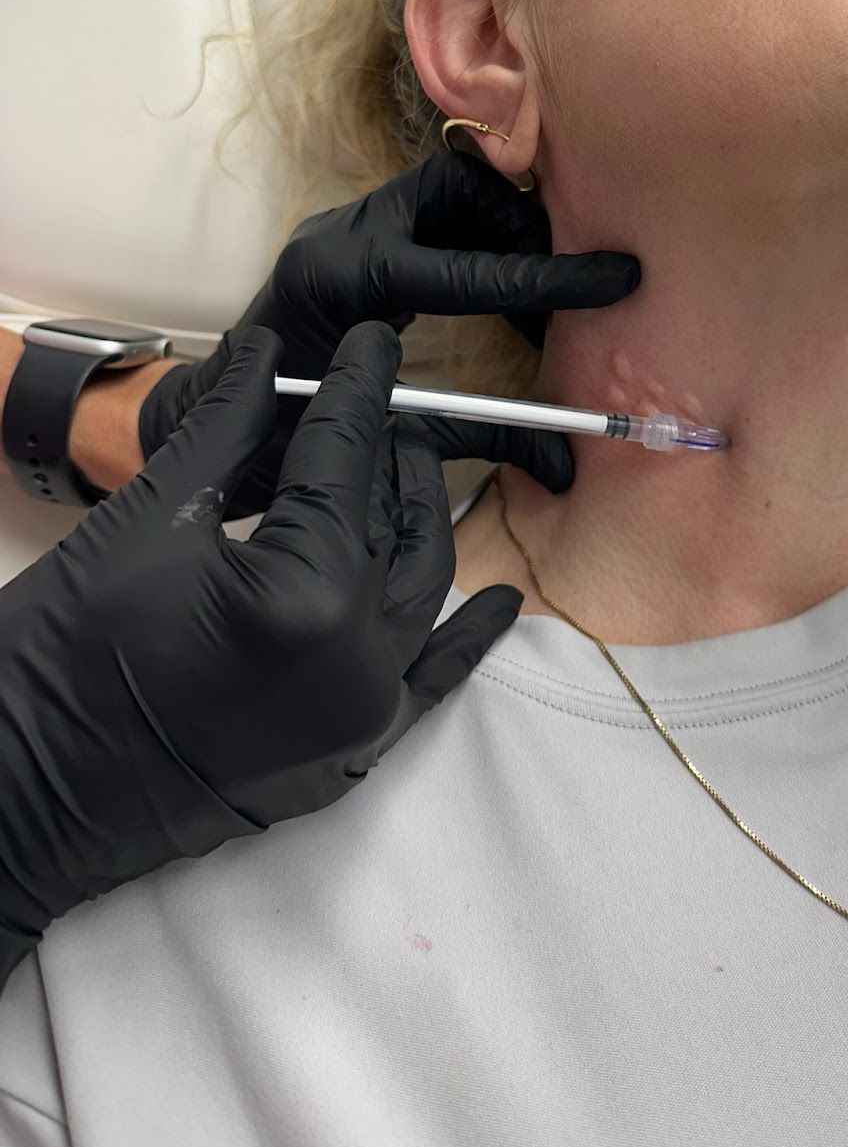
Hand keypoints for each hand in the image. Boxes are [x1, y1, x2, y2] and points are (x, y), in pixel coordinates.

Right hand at [0, 321, 545, 992]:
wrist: (20, 802)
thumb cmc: (58, 658)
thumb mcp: (142, 524)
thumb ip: (224, 431)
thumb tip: (267, 352)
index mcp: (302, 593)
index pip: (345, 460)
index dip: (359, 390)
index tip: (378, 344)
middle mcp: (355, 658)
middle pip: (394, 520)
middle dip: (390, 451)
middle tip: (381, 402)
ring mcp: (360, 715)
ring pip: (422, 589)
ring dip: (420, 521)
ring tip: (408, 468)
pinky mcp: (351, 757)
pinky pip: (433, 686)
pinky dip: (466, 640)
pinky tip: (500, 602)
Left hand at [137, 148, 640, 518]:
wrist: (202, 426)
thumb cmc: (279, 443)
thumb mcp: (381, 442)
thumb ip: (475, 442)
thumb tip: (565, 469)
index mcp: (342, 285)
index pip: (468, 270)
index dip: (550, 277)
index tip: (619, 277)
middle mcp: (337, 239)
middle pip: (453, 190)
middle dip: (520, 223)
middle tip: (565, 274)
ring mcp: (338, 233)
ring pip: (443, 194)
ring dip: (502, 229)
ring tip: (540, 284)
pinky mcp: (346, 243)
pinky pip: (427, 219)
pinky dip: (474, 245)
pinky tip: (501, 289)